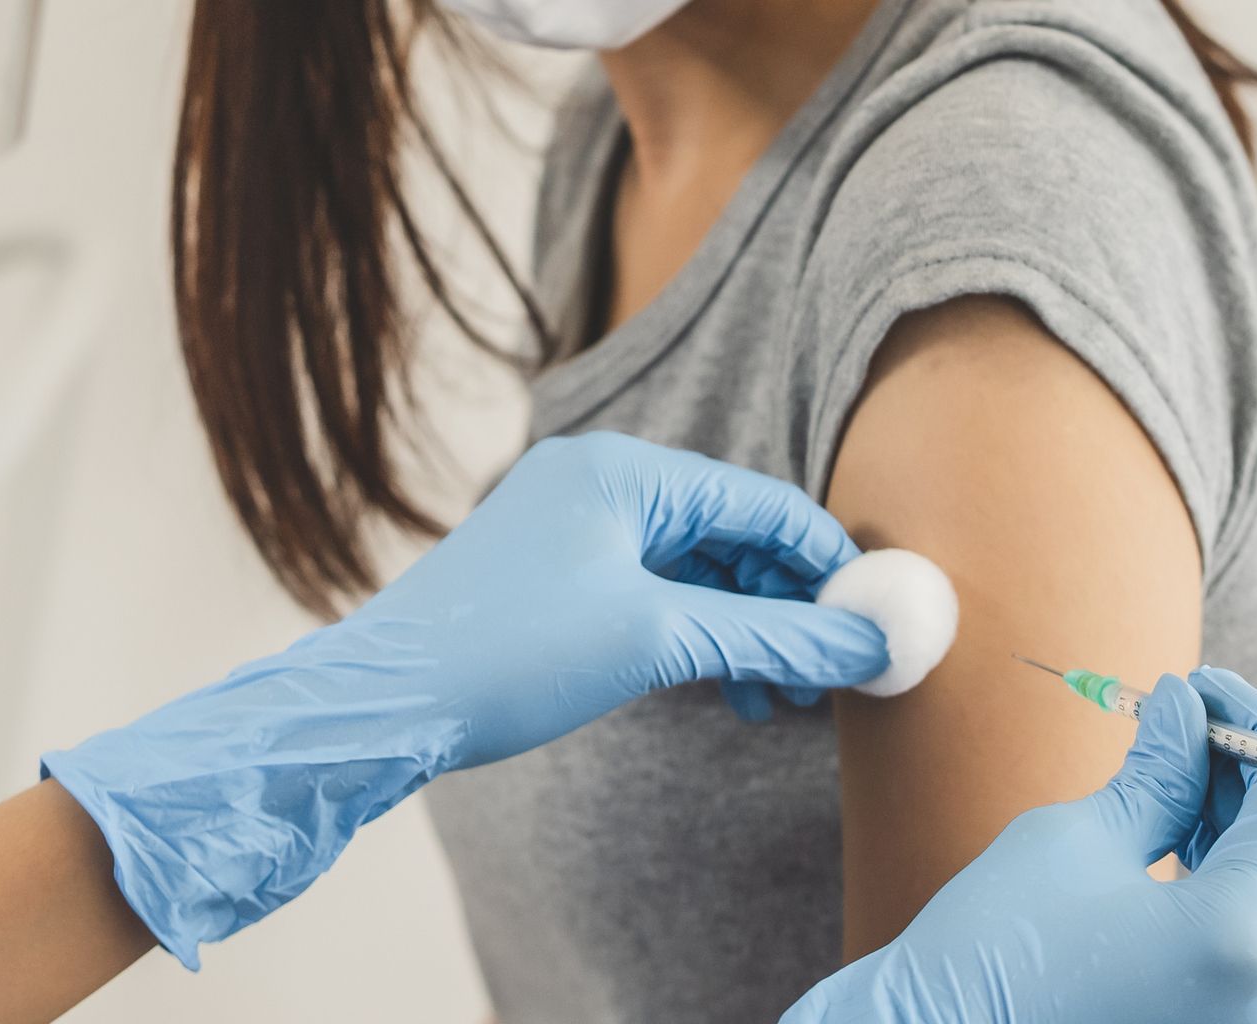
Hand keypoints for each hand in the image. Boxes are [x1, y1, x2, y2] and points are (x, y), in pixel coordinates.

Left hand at [42, 432, 887, 967]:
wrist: (383, 703)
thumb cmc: (508, 654)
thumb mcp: (655, 640)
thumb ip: (770, 635)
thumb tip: (867, 643)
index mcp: (626, 470)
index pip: (762, 503)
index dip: (828, 563)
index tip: (874, 621)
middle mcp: (603, 482)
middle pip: (734, 534)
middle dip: (787, 606)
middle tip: (828, 675)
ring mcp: (577, 527)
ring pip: (697, 570)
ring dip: (745, 630)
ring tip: (777, 699)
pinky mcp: (561, 572)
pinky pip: (657, 591)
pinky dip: (696, 635)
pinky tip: (722, 688)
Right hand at [782, 667, 1256, 1023]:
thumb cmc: (996, 948)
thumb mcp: (1081, 836)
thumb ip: (1159, 771)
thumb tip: (1185, 710)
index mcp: (1243, 932)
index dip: (1254, 729)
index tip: (1209, 689)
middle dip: (1241, 775)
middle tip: (1187, 718)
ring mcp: (1249, 1020)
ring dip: (1232, 824)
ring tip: (1175, 769)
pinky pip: (1248, 941)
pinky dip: (1222, 880)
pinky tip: (1178, 835)